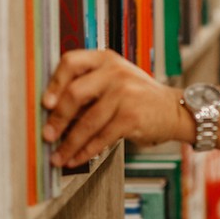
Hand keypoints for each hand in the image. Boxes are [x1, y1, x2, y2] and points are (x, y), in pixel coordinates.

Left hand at [41, 49, 190, 167]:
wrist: (174, 110)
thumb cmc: (139, 96)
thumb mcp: (116, 79)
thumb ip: (89, 86)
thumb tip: (52, 112)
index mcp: (106, 59)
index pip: (71, 62)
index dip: (54, 83)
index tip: (45, 104)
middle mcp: (115, 72)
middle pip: (74, 93)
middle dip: (57, 119)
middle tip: (47, 135)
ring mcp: (124, 94)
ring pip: (87, 122)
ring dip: (69, 143)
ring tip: (58, 156)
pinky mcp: (131, 117)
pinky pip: (101, 137)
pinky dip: (86, 151)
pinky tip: (77, 159)